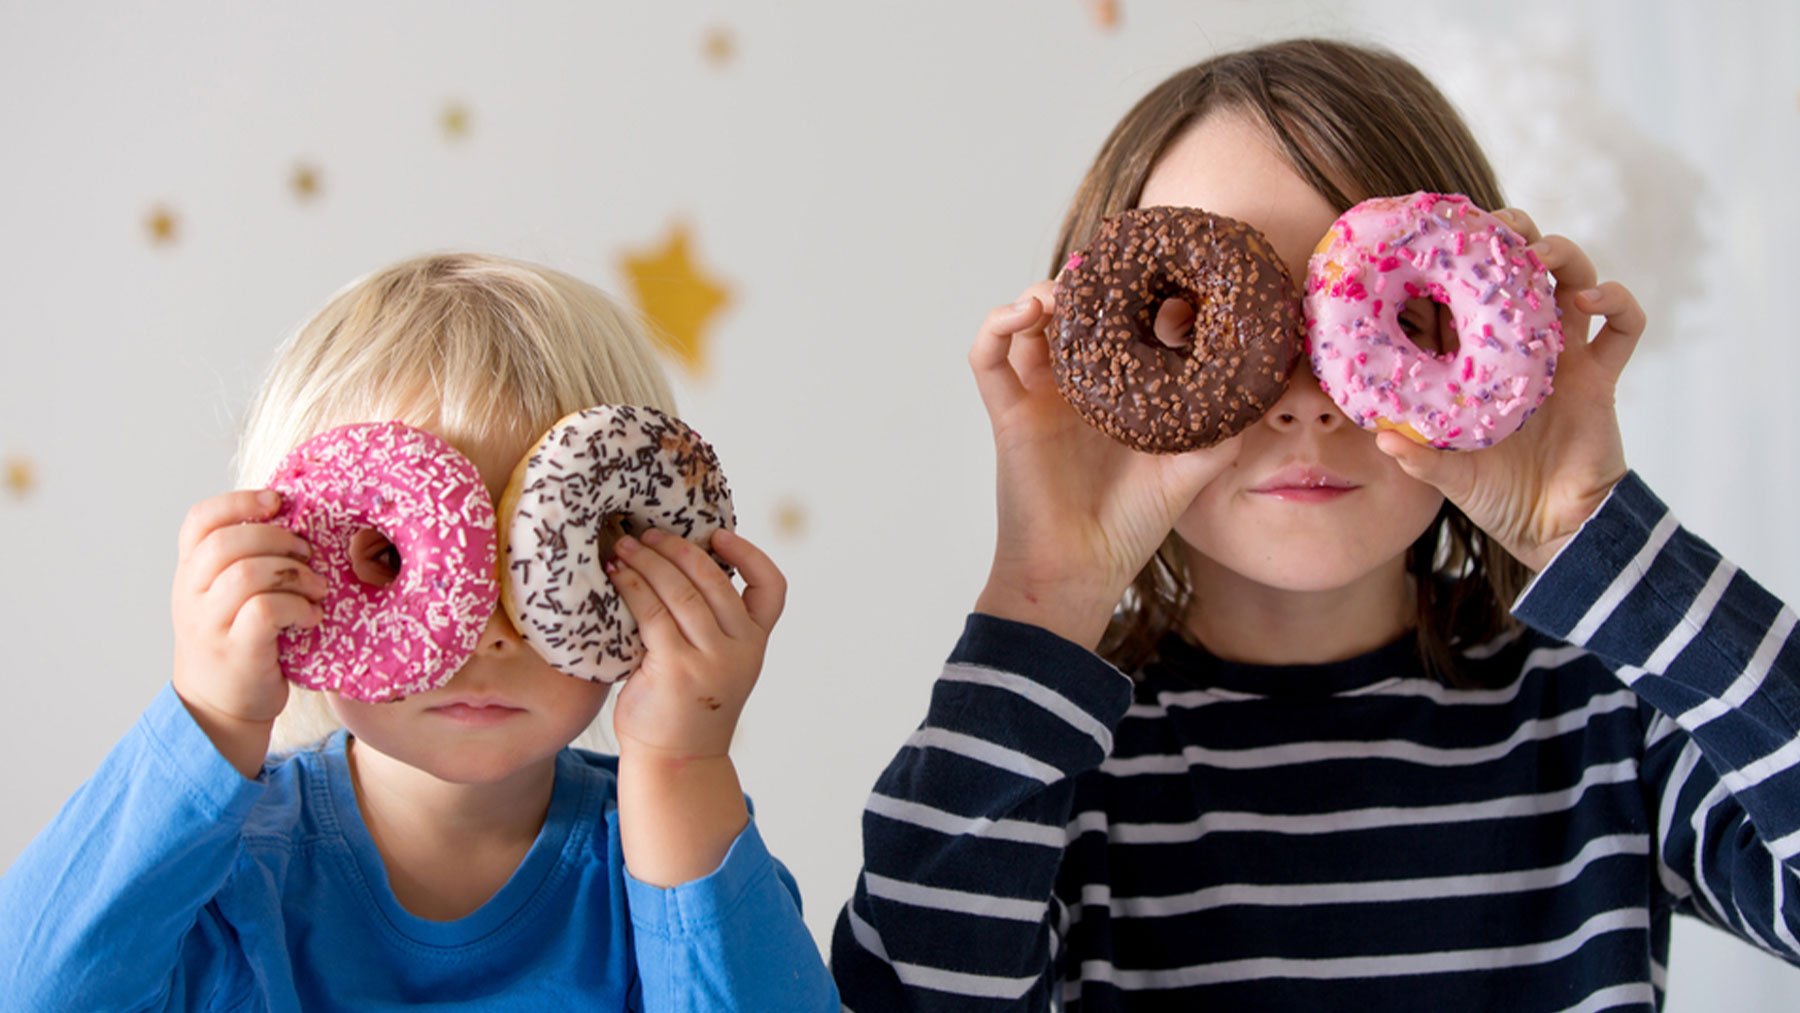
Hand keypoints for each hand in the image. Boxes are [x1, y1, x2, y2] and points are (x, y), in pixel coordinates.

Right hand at [170, 490, 324, 776]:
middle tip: (306, 554)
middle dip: (278, 538)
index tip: (279, 502)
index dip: (240, 501)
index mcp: (190, 574)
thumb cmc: (236, 644)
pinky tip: (311, 616)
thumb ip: (244, 561)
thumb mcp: (226, 597)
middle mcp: (191, 595)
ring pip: (247, 573)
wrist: (219, 710)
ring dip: (294, 574)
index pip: (199, 520)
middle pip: (227, 542)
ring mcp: (209, 624)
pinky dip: (298, 606)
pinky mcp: (236, 650)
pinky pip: (266, 609)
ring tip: (314, 589)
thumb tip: (292, 519)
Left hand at [606, 527, 782, 762]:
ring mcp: (711, 660)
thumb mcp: (719, 663)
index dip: (749, 555)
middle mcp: (740, 650)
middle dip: (678, 549)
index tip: (719, 534)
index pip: (772, 589)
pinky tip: (618, 575)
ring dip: (650, 561)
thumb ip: (713, 623)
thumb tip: (678, 562)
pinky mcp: (676, 668)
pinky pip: (653, 613)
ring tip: (625, 546)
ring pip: (681, 592)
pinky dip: (633, 587)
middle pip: (715, 581)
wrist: (676, 761)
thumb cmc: (687, 705)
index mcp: (755, 644)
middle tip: (648, 533)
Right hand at [971, 281, 1240, 648]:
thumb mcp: (1190, 471)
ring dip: (1042, 292)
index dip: (1135, 294)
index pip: (1118, 325)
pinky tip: (1027, 312)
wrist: (1080, 573)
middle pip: (1070, 311)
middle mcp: (1073, 387)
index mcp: (1113, 393)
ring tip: (1068, 287)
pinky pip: (986, 357)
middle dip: (1088, 282)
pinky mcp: (1008, 413)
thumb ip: (1220, 432)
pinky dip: (997, 325)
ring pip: (1025, 321)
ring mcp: (1037, 396)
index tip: (1166, 275)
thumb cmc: (1129, 528)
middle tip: (1116, 267)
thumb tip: (1258, 391)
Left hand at [1375, 209, 1645, 571]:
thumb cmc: (1496, 498)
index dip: (1448, 263)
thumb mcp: (1450, 478)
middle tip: (1495, 226)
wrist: (1555, 531)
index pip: (1459, 296)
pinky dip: (1617, 300)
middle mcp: (1519, 347)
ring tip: (1539, 254)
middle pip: (1521, 268)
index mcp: (1475, 360)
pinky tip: (1591, 299)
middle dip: (1512, 235)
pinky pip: (1623, 325)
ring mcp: (1564, 355)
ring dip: (1561, 254)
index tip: (1430, 237)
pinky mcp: (1602, 374)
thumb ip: (1421, 458)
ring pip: (1573, 278)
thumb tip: (1383, 437)